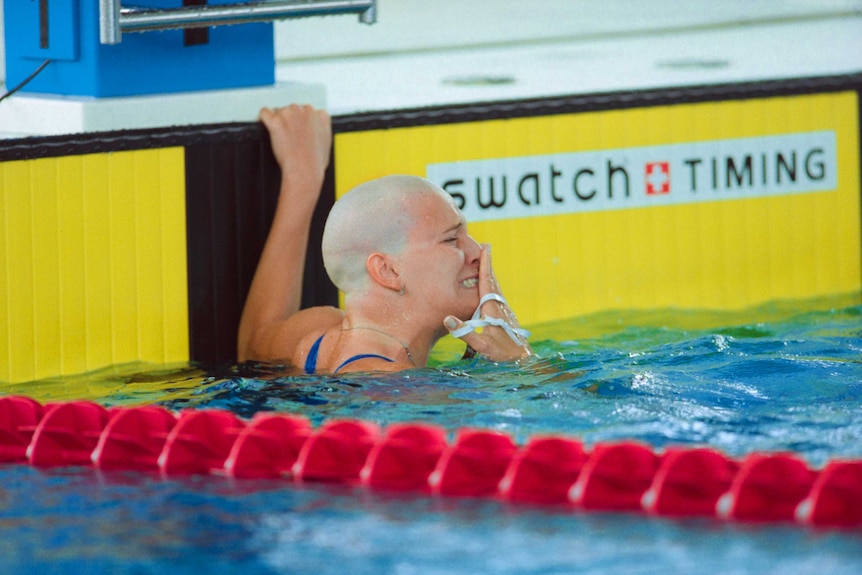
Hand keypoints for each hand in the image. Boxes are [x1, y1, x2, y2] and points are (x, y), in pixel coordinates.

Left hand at [259, 105, 331, 208]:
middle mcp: (305, 110)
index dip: (301, 122)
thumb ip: (322, 129)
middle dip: (288, 121)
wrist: (305, 171)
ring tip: (280, 138)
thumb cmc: (315, 163)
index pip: (307, 111)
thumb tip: (316, 130)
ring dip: (277, 122)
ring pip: (278, 112)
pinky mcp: (276, 121)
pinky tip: (264, 126)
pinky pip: (264, 113)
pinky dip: (263, 119)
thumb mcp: (328, 142)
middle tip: (289, 138)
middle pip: (291, 110)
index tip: (298, 131)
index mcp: (320, 115)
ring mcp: (290, 114)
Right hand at [444, 244, 531, 361]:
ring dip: (490, 274)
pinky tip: (489, 288)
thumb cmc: (503, 354)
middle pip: (492, 279)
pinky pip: (497, 294)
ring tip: (484, 263)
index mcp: (492, 308)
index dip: (485, 264)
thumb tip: (447, 318)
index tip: (486, 247)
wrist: (523, 359)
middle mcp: (500, 305)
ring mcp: (504, 310)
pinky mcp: (506, 315)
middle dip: (487, 264)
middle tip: (484, 247)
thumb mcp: (482, 345)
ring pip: (496, 287)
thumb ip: (465, 332)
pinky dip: (491, 285)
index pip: (487, 280)